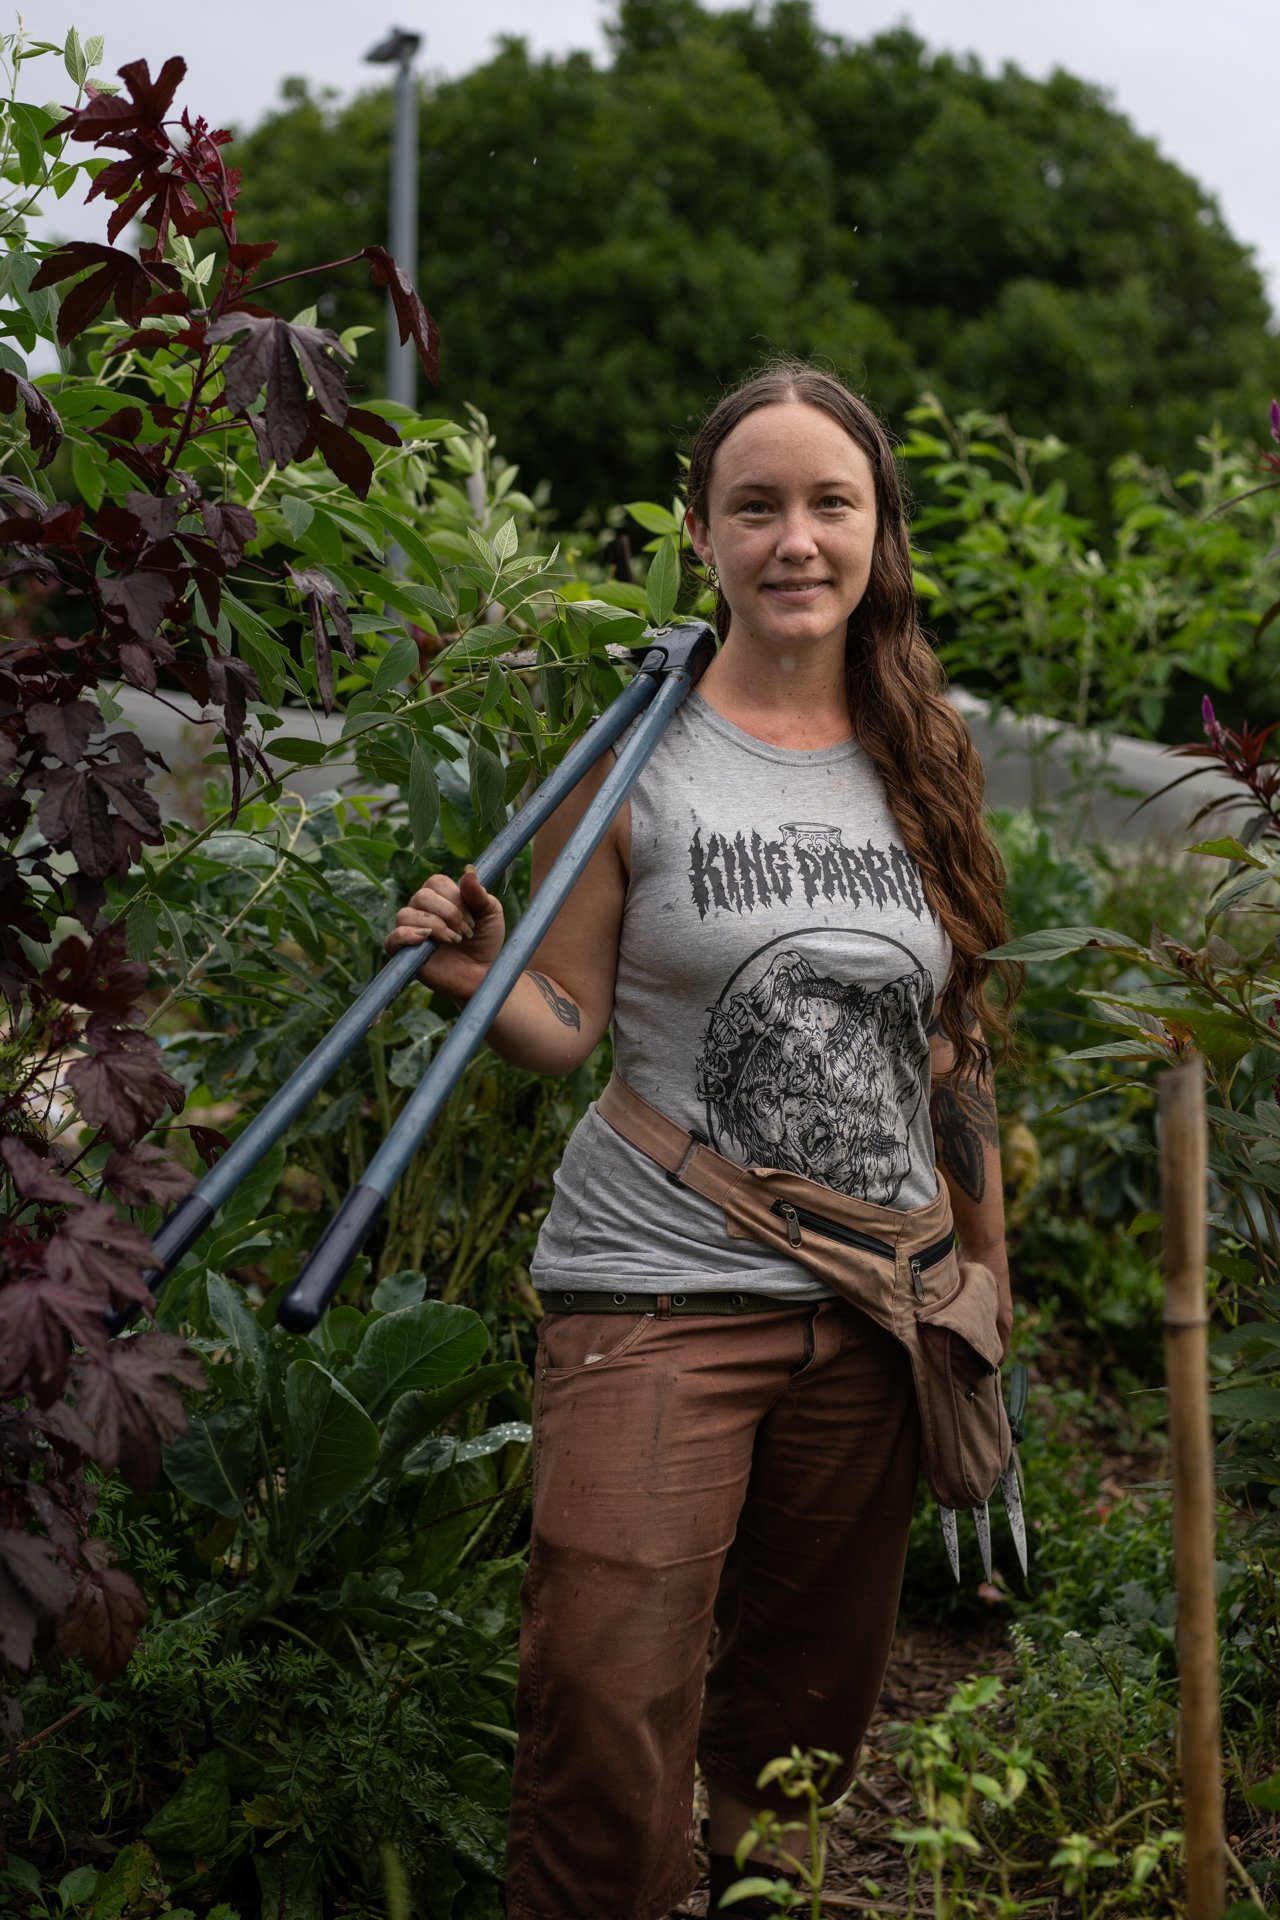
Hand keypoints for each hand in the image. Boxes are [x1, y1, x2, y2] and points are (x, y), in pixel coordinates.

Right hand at [384, 868, 505, 1002]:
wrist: (483, 974)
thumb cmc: (485, 942)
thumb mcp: (491, 913)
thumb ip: (479, 894)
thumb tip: (469, 870)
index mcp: (439, 896)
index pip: (436, 882)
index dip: (455, 898)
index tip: (472, 919)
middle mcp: (421, 909)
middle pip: (422, 896)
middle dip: (449, 914)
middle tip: (466, 933)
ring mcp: (410, 930)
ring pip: (406, 914)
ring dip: (435, 927)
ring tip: (454, 941)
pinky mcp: (403, 953)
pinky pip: (392, 938)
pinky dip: (407, 936)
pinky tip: (426, 940)